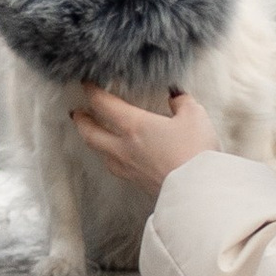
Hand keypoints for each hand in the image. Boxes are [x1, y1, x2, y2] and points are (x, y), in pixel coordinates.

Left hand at [69, 86, 218, 193]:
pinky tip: (119, 158)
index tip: (87, 84)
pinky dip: (112, 159)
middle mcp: (124, 148)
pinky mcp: (138, 184)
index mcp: (134, 126)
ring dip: (94, 142)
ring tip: (96, 136)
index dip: (91, 91)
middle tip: (77, 113)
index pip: (103, 104)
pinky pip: (117, 168)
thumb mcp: (194, 116)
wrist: (198, 191)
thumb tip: (175, 97)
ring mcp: (129, 169)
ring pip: (101, 154)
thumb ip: (182, 102)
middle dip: (81, 121)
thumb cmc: (195, 152)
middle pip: (91, 133)